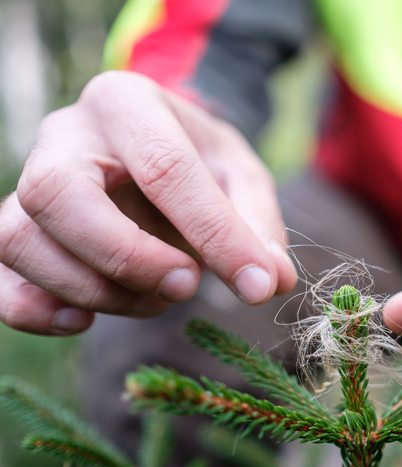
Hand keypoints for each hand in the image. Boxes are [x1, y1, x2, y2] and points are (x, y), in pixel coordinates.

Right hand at [0, 71, 296, 335]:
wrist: (159, 152)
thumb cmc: (201, 162)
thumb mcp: (242, 178)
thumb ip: (258, 228)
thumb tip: (270, 282)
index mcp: (128, 103)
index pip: (163, 167)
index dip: (214, 233)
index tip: (255, 283)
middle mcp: (65, 135)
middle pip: (57, 195)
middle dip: (127, 257)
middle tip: (187, 285)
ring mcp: (29, 182)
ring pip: (22, 239)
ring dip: (95, 288)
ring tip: (158, 299)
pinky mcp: (17, 228)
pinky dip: (36, 310)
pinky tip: (85, 321)